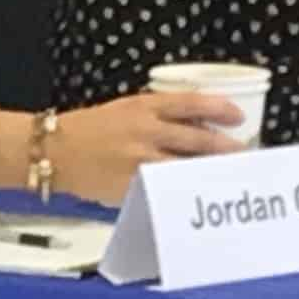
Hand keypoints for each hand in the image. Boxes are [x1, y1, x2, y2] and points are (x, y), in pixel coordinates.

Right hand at [50, 88, 252, 203]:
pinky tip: (196, 194)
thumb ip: (158, 114)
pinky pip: (166, 189)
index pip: (191, 103)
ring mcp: (140, 162)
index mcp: (144, 107)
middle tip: (244, 153)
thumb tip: (197, 124)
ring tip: (228, 174)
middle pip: (198, 139)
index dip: (219, 108)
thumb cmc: (90, 128)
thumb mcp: (126, 108)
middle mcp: (145, 132)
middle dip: (226, 148)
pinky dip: (183, 191)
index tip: (237, 116)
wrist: (55, 150)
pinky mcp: (133, 186)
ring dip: (211, 171)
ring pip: (187, 167)